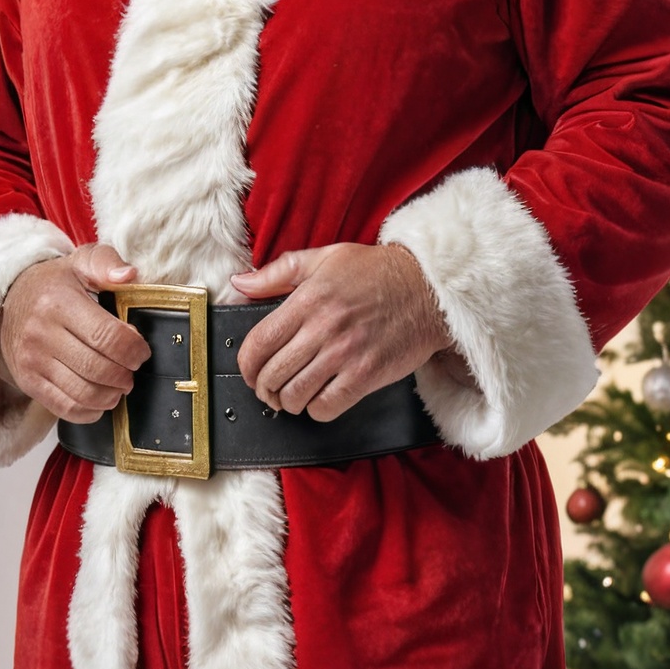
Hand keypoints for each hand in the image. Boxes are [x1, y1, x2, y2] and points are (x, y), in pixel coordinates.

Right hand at [0, 244, 150, 422]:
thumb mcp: (79, 263)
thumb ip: (107, 263)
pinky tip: (102, 400)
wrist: (6, 302)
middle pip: (98, 369)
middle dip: (126, 374)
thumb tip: (130, 275)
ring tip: (120, 385)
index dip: (133, 349)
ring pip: (84, 393)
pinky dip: (90, 411)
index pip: (106, 336)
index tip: (142, 351)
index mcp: (58, 302)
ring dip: (111, 395)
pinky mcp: (28, 382)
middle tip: (132, 369)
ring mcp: (32, 361)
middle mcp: (41, 334)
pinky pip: (65, 408)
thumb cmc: (53, 284)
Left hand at [231, 242, 451, 420]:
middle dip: (264, 388)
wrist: (429, 288)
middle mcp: (323, 328)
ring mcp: (345, 353)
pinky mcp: (366, 375)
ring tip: (293, 396)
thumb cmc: (377, 272)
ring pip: (295, 395)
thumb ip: (278, 272)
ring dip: (288, 402)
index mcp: (307, 300)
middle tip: (269, 390)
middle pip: (272, 374)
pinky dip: (316, 410)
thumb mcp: (325, 258)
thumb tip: (240, 283)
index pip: (258, 343)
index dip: (246, 366)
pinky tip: (320, 400)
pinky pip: (326, 407)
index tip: (249, 372)